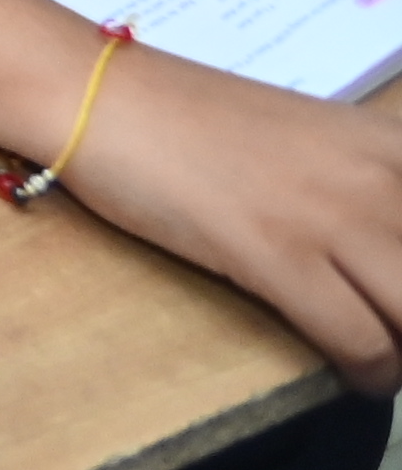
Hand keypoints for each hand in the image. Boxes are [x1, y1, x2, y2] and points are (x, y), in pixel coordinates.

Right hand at [58, 45, 401, 392]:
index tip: (395, 290)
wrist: (98, 96)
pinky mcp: (279, 255)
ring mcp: (331, 216)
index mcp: (392, 145)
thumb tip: (392, 253)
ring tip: (386, 360)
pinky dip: (370, 373)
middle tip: (391, 330)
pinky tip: (352, 371)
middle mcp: (379, 177)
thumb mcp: (309, 141)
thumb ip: (366, 186)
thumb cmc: (193, 120)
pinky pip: (363, 343)